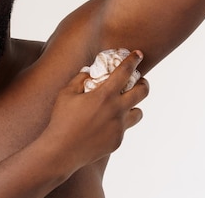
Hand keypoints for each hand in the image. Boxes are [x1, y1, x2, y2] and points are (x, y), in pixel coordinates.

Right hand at [44, 51, 148, 169]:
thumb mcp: (66, 94)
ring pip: (139, 112)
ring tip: (124, 103)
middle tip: (138, 81)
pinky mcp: (117, 141)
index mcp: (105, 95)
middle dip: (143, 82)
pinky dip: (119, 122)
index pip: (125, 72)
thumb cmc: (61, 120)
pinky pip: (124, 128)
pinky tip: (105, 123)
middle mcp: (117, 110)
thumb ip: (79, 79)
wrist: (62, 151)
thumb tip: (89, 71)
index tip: (138, 54)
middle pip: (142, 92)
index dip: (133, 60)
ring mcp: (119, 127)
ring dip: (134, 105)